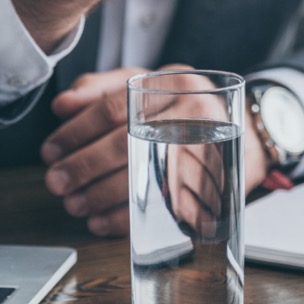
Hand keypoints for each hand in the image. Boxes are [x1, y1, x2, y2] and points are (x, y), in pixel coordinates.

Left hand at [41, 67, 271, 236]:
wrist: (252, 134)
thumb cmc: (189, 109)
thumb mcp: (154, 85)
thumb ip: (105, 87)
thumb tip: (63, 105)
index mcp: (176, 82)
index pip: (114, 107)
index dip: (76, 131)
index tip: (51, 149)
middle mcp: (194, 113)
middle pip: (125, 142)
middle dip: (82, 165)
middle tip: (56, 179)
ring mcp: (204, 151)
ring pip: (140, 176)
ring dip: (98, 195)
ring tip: (74, 202)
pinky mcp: (208, 186)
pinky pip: (161, 205)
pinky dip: (125, 218)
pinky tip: (100, 221)